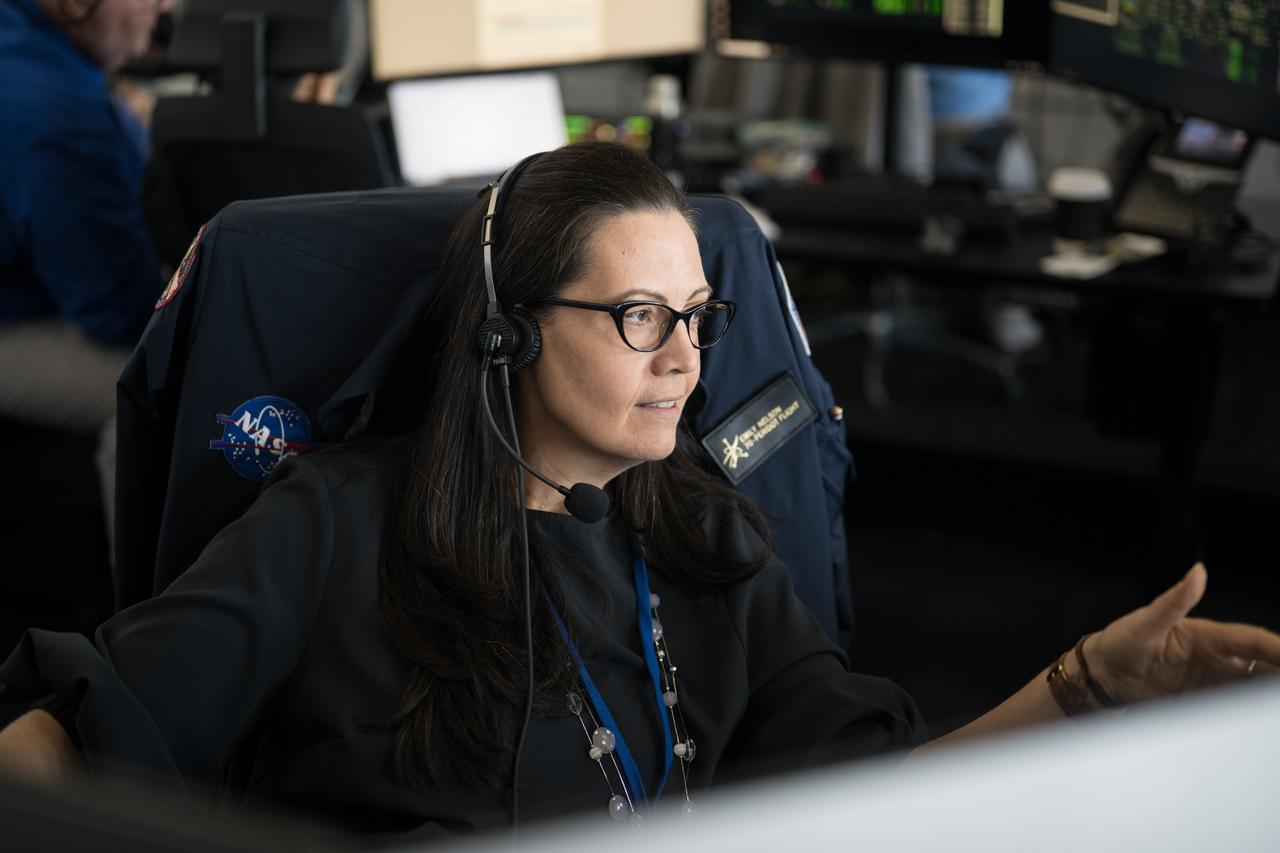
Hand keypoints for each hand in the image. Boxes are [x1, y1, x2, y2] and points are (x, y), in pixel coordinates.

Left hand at [1088, 563, 1279, 703]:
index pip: (1254, 641)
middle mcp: (1219, 661)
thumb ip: (1174, 601)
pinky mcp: (1203, 706)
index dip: (1277, 649)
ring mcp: (1213, 685)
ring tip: (1270, 712)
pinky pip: (1232, 713)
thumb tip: (1198, 571)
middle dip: (1279, 677)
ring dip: (1264, 699)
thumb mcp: (1146, 621)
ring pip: (1252, 692)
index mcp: (1210, 637)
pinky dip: (1247, 717)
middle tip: (1279, 696)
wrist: (1102, 676)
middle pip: (1264, 669)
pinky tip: (1255, 724)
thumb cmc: (1121, 641)